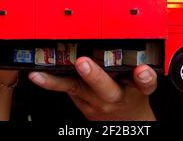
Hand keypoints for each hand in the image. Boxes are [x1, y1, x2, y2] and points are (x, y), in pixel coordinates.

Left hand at [28, 57, 156, 120]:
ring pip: (72, 89)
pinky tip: (38, 74)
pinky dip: (51, 81)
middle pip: (99, 88)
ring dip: (54, 82)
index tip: (139, 70)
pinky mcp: (78, 102)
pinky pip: (66, 89)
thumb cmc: (132, 98)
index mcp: (124, 93)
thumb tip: (144, 69)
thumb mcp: (144, 90)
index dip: (137, 77)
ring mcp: (89, 103)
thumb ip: (145, 79)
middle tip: (83, 62)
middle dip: (91, 75)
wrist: (123, 121)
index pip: (132, 86)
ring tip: (38, 74)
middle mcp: (106, 99)